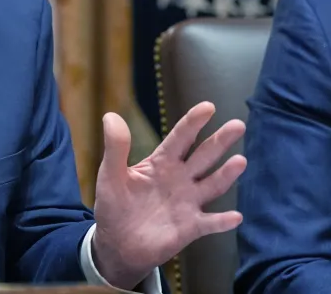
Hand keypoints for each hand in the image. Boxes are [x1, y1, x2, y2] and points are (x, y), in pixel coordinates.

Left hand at [91, 102, 246, 289]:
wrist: (117, 243)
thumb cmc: (114, 205)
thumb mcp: (110, 175)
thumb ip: (115, 148)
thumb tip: (111, 114)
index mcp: (161, 163)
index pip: (180, 138)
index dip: (193, 122)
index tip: (208, 106)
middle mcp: (180, 179)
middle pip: (203, 156)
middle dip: (220, 141)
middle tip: (238, 124)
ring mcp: (188, 202)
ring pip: (212, 185)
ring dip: (226, 174)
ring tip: (240, 160)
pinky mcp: (190, 227)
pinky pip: (210, 223)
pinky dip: (222, 221)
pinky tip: (235, 216)